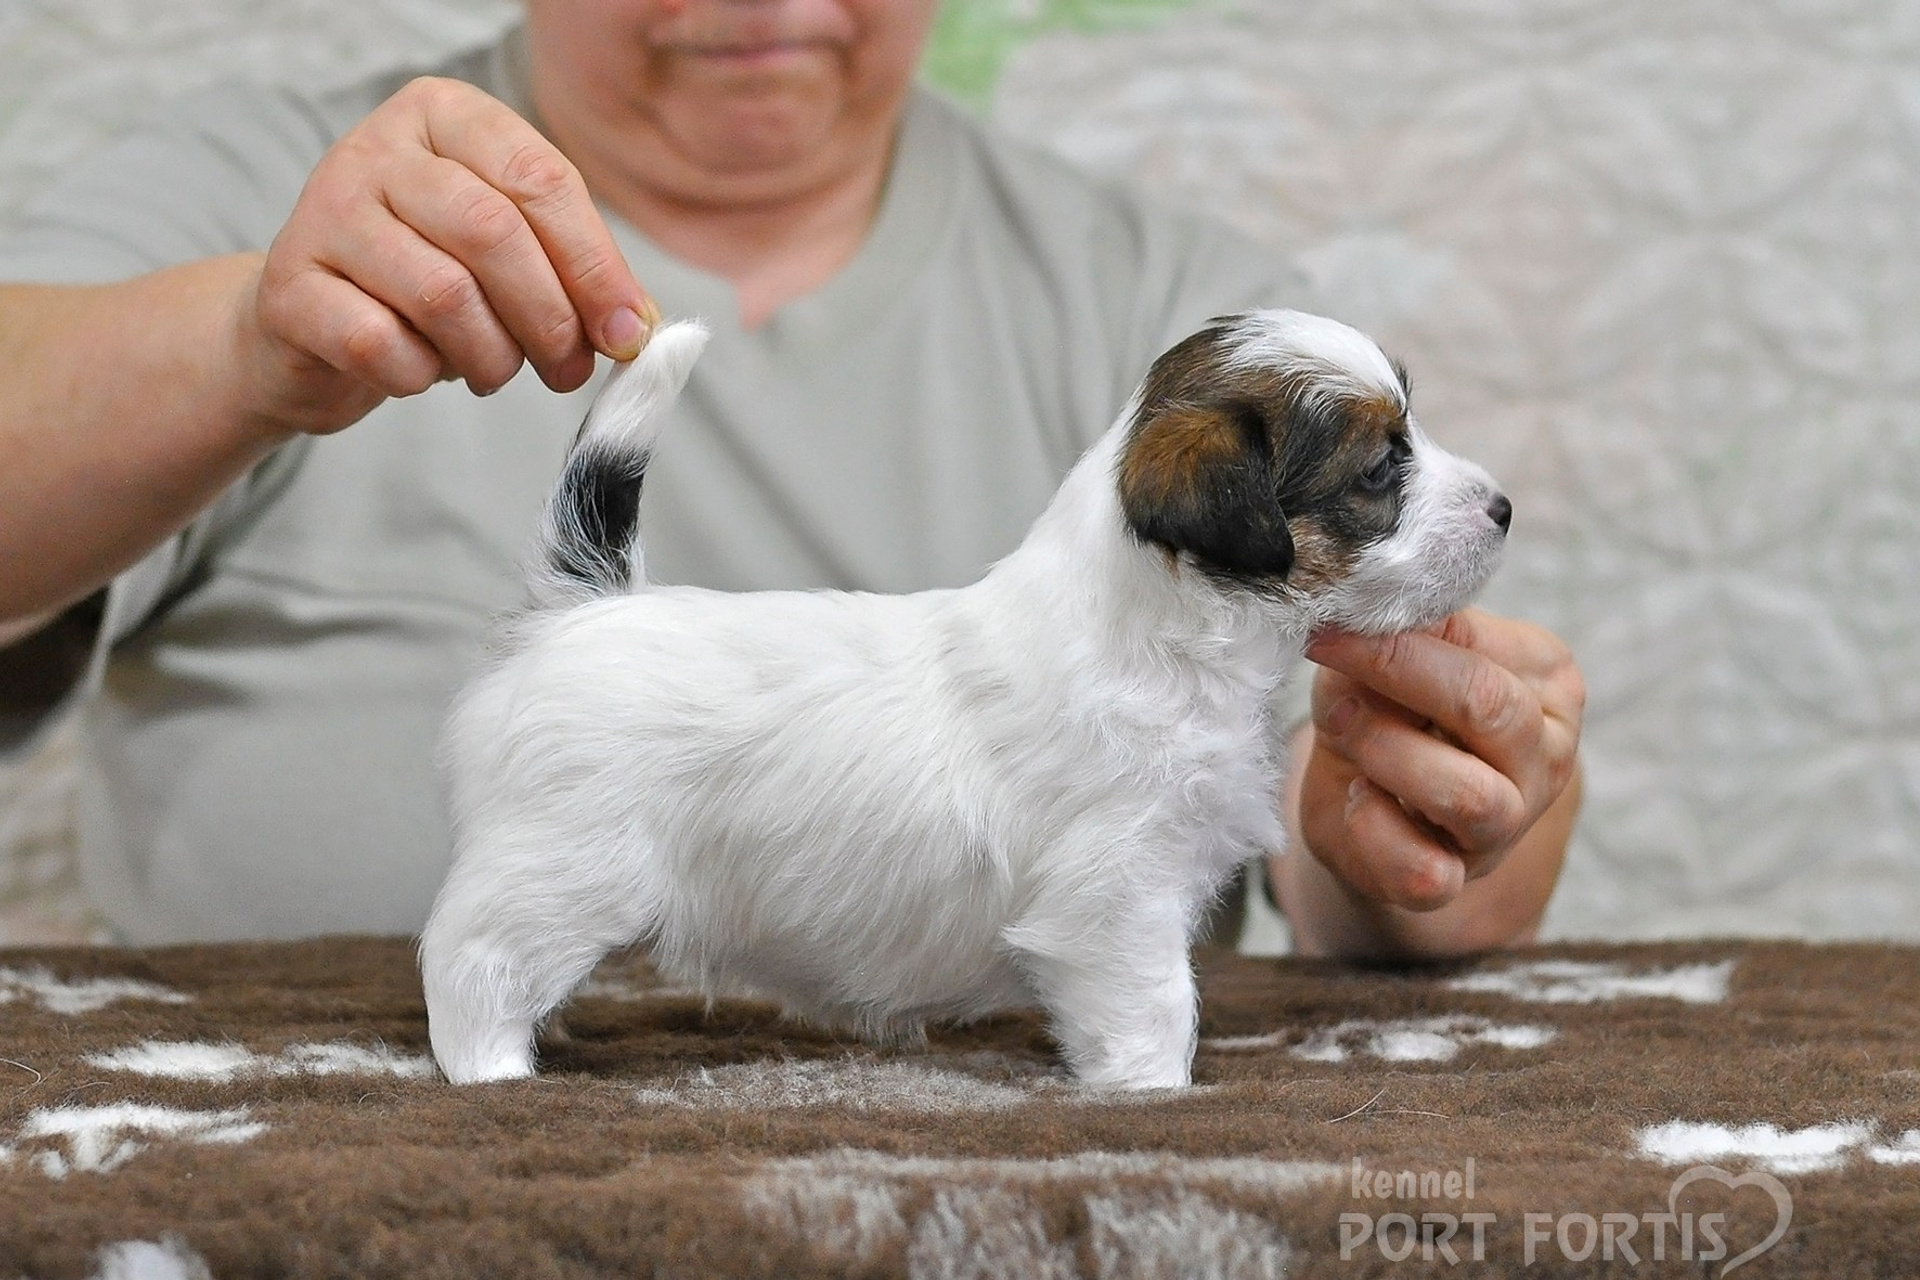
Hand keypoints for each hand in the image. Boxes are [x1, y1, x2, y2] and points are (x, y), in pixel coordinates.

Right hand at [241, 76, 654, 436]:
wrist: (310, 325)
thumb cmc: (425, 281)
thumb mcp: (507, 255)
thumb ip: (571, 274)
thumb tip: (634, 326)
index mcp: (445, 116)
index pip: (540, 178)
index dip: (594, 265)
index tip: (627, 331)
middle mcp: (377, 149)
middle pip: (494, 233)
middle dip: (550, 319)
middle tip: (567, 370)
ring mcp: (324, 212)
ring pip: (442, 294)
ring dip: (491, 356)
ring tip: (493, 370)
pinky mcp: (289, 287)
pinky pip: (381, 343)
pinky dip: (421, 375)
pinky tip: (422, 371)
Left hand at [1295, 607, 1584, 913]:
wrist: (1357, 798)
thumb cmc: (1383, 710)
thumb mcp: (1385, 658)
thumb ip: (1393, 633)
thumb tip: (1371, 605)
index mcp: (1545, 680)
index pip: (1478, 643)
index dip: (1396, 633)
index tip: (1330, 626)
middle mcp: (1547, 753)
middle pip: (1488, 707)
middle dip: (1397, 680)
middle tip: (1334, 671)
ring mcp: (1511, 823)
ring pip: (1469, 794)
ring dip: (1386, 754)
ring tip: (1343, 732)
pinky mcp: (1460, 878)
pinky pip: (1426, 872)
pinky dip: (1374, 833)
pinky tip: (1357, 801)